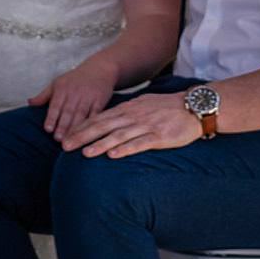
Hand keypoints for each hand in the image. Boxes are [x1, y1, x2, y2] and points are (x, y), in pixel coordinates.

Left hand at [29, 56, 121, 141]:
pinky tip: (87, 133)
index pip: (55, 105)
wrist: (99, 68)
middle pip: (68, 112)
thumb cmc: (75, 78)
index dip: (52, 117)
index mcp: (63, 88)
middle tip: (58, 139)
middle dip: (62, 126)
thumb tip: (29, 103)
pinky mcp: (100, 101)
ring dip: (75, 128)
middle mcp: (75, 93)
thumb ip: (44, 95)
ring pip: (80, 114)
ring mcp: (88, 97)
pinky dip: (90, 124)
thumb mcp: (58, 83)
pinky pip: (95, 114)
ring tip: (70, 140)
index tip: (48, 129)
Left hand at [62, 92, 201, 158]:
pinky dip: (125, 149)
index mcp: (129, 108)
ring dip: (100, 144)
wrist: (194, 107)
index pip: (100, 117)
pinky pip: (140, 143)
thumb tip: (106, 120)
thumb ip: (125, 112)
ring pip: (119, 135)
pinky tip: (113, 155)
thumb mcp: (143, 104)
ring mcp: (147, 125)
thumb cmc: (167, 107)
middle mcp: (134, 115)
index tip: (66, 135)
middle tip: (65, 146)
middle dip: (83, 136)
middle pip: (104, 126)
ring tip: (85, 153)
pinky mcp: (159, 136)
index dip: (81, 126)